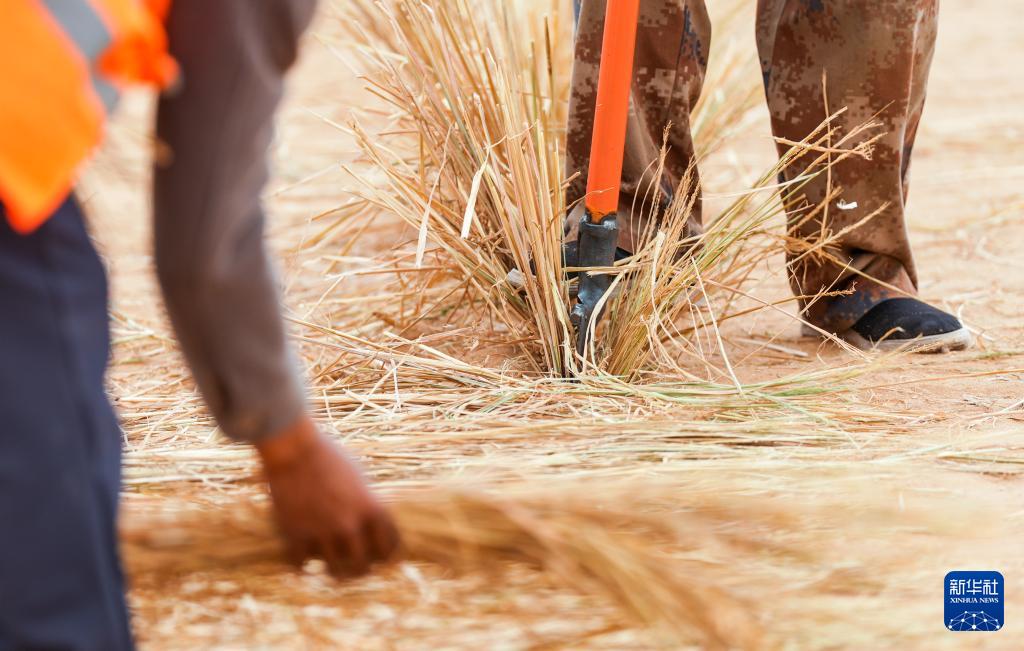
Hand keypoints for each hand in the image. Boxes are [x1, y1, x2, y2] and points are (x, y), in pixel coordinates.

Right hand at [256, 416, 398, 576]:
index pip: (391, 546)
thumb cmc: (330, 457)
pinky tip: (304, 559)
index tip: (382, 557)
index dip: (387, 554)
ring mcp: (323, 532)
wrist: (294, 448)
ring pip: (335, 572)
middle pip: (363, 567)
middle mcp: (351, 524)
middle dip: (361, 569)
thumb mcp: (359, 478)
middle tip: (356, 567)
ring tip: (332, 567)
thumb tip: (375, 529)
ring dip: (334, 571)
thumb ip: (368, 505)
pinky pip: (302, 565)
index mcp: (373, 508)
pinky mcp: (295, 535)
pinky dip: (303, 564)